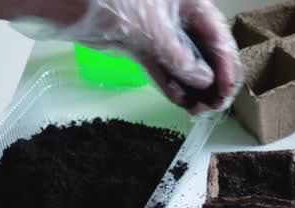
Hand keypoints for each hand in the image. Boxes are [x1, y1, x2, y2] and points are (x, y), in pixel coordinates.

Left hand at [9, 0, 241, 114]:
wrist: (67, 0)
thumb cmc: (116, 3)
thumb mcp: (154, 29)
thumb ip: (181, 58)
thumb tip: (204, 82)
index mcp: (190, 4)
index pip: (218, 37)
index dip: (226, 66)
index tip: (226, 92)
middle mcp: (178, 18)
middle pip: (204, 53)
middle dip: (211, 81)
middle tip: (213, 107)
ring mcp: (158, 33)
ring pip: (184, 64)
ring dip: (192, 88)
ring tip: (197, 110)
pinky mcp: (139, 45)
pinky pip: (161, 68)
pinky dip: (170, 85)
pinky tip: (179, 101)